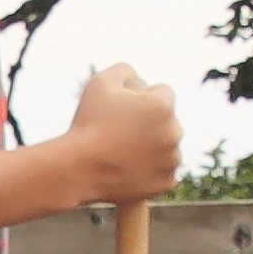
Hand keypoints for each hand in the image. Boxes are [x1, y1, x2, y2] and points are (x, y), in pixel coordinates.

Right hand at [64, 64, 179, 206]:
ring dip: (152, 146)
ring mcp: (171, 160)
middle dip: (149, 123)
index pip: (162, 92)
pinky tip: (130, 167)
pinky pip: (163, 171)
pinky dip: (151, 170)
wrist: (77, 169)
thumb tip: (137, 78)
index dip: (142, 97)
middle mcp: (174, 132)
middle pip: (166, 120)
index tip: (123, 109)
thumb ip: (125, 70)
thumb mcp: (101, 81)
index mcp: (163, 105)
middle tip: (120, 132)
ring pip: (166, 146)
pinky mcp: (165, 183)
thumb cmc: (88, 123)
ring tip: (123, 151)